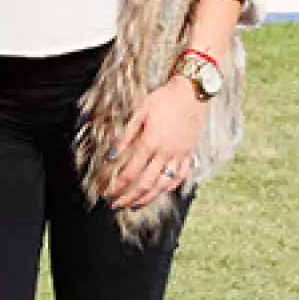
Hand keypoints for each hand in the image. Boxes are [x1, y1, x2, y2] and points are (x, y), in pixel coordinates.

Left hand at [106, 77, 205, 209]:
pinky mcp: (189, 154)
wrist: (191, 94)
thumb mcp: (139, 113)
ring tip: (133, 205)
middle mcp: (166, 153)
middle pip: (145, 183)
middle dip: (128, 197)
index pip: (130, 172)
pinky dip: (168, 187)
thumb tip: (109, 155)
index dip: (117, 185)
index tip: (106, 193)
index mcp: (151, 142)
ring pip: (163, 185)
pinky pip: (179, 177)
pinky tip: (158, 192)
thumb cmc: (162, 100)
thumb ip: (124, 136)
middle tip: (115, 205)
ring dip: (147, 198)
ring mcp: (180, 155)